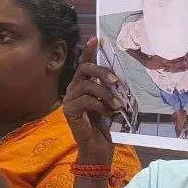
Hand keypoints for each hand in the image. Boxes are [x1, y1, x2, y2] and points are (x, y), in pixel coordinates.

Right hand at [62, 39, 120, 162]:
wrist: (98, 147)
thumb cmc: (105, 125)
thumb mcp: (110, 102)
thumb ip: (109, 88)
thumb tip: (118, 74)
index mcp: (83, 85)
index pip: (84, 63)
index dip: (89, 51)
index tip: (97, 39)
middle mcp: (73, 89)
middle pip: (84, 69)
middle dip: (101, 71)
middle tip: (116, 80)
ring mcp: (69, 100)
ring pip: (87, 85)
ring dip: (106, 94)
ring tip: (118, 104)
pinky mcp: (69, 111)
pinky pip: (85, 100)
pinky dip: (100, 105)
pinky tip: (108, 112)